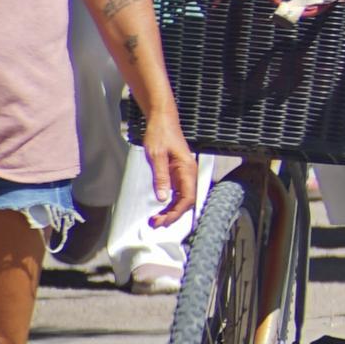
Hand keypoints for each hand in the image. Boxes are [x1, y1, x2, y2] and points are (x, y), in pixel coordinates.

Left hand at [138, 109, 200, 224]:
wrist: (162, 120)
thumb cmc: (160, 134)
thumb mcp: (156, 156)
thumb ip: (161, 177)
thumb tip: (162, 198)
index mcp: (187, 169)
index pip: (188, 197)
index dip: (177, 211)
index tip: (164, 220)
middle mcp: (188, 173)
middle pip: (186, 201)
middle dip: (173, 215)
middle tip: (156, 223)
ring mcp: (183, 174)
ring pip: (182, 199)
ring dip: (171, 210)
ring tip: (156, 219)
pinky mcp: (177, 173)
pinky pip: (176, 193)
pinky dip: (169, 203)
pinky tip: (160, 208)